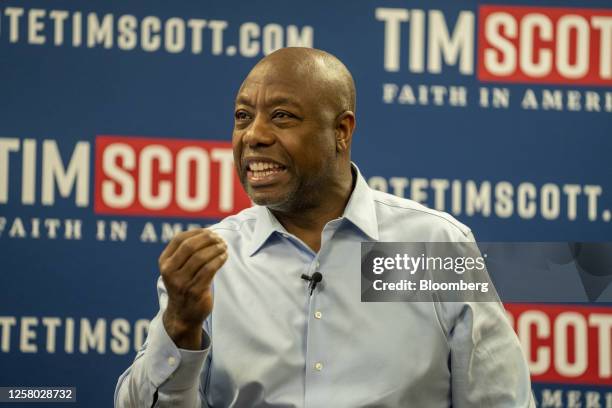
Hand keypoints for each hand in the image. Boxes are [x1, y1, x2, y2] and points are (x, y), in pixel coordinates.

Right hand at [158, 229, 227, 348]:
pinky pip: (209, 269)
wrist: (183, 315)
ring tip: (224, 247)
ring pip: (201, 257)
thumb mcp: (178, 269)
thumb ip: (187, 252)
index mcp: (164, 262)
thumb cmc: (184, 286)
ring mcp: (181, 282)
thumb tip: (208, 233)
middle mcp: (169, 271)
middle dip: (207, 239)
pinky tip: (224, 256)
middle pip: (190, 246)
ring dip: (215, 249)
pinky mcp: (194, 290)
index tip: (209, 231)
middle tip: (219, 238)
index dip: (196, 232)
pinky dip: (219, 260)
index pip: (179, 239)